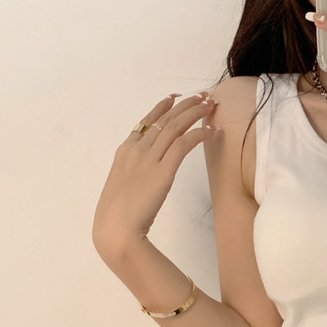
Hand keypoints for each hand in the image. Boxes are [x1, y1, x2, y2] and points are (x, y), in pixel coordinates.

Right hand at [93, 93, 216, 260]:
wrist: (116, 230)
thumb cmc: (117, 216)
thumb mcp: (123, 185)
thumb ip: (135, 172)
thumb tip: (147, 170)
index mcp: (124, 151)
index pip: (146, 122)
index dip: (162, 108)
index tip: (174, 97)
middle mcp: (136, 149)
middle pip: (164, 119)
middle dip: (184, 105)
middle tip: (202, 96)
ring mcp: (149, 159)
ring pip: (175, 126)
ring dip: (194, 113)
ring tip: (210, 105)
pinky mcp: (163, 171)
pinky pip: (184, 144)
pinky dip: (199, 134)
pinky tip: (210, 132)